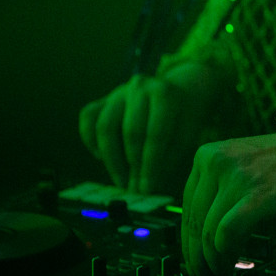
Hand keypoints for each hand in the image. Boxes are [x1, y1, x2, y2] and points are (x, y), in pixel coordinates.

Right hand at [79, 62, 226, 194]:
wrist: (180, 91)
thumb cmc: (184, 117)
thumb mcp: (187, 134)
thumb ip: (168, 158)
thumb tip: (146, 187)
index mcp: (165, 93)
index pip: (156, 134)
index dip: (151, 165)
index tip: (148, 188)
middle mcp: (139, 86)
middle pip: (130, 132)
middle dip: (133, 166)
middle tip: (135, 189)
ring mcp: (119, 91)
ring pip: (104, 127)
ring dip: (112, 160)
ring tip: (123, 181)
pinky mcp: (104, 98)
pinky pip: (88, 119)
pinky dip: (91, 140)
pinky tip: (102, 158)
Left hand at [181, 108, 275, 275]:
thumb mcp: (243, 163)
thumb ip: (221, 186)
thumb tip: (205, 232)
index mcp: (207, 155)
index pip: (187, 207)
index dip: (188, 239)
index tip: (193, 258)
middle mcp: (216, 163)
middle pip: (194, 222)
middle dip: (196, 257)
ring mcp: (236, 178)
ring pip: (207, 233)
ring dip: (211, 262)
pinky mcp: (257, 195)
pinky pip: (226, 234)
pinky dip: (226, 256)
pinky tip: (234, 265)